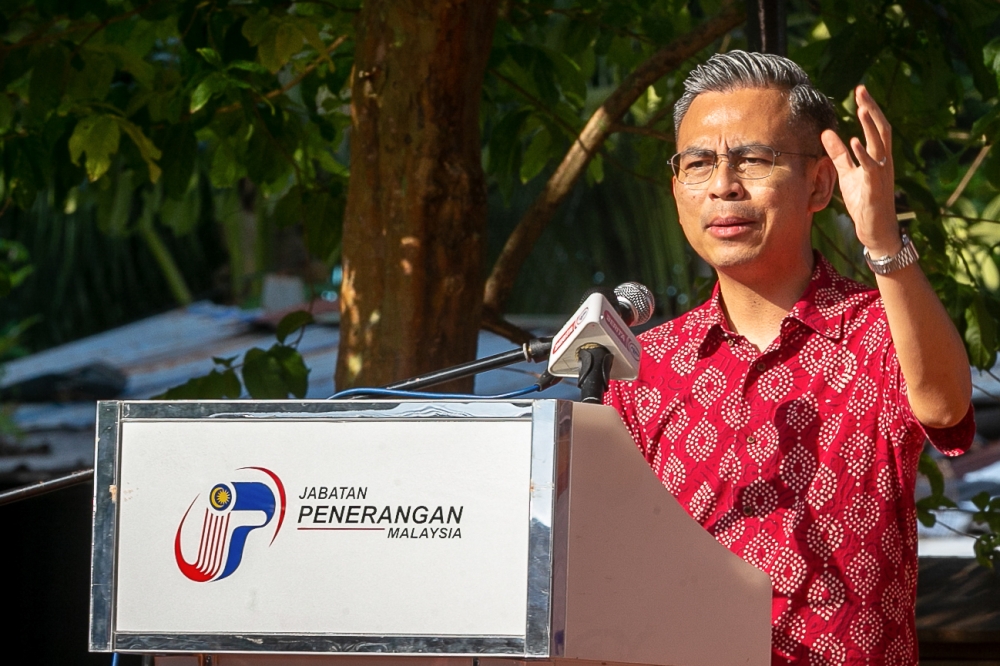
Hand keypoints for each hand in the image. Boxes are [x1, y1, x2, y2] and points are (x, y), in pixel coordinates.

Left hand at [820, 85, 900, 257]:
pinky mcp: (875, 187)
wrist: (875, 230)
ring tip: (862, 108)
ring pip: (880, 144)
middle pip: (881, 129)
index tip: (860, 91)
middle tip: (862, 90)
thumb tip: (826, 133)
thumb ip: (839, 154)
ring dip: (871, 126)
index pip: (876, 127)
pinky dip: (863, 154)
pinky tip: (854, 141)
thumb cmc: (864, 201)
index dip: (869, 109)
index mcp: (878, 157)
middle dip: (872, 109)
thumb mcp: (848, 174)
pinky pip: (871, 167)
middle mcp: (884, 161)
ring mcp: (882, 174)